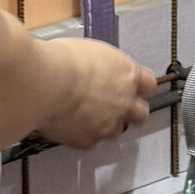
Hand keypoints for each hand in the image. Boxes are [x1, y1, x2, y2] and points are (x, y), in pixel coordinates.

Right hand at [35, 36, 156, 149]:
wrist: (45, 83)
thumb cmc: (64, 58)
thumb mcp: (90, 52)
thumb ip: (102, 67)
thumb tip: (97, 71)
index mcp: (127, 74)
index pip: (149, 84)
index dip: (141, 86)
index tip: (133, 84)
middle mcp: (124, 103)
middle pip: (141, 113)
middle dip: (130, 110)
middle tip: (114, 105)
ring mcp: (107, 125)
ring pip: (116, 130)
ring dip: (106, 123)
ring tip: (85, 113)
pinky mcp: (88, 141)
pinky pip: (90, 140)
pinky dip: (82, 133)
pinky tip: (69, 123)